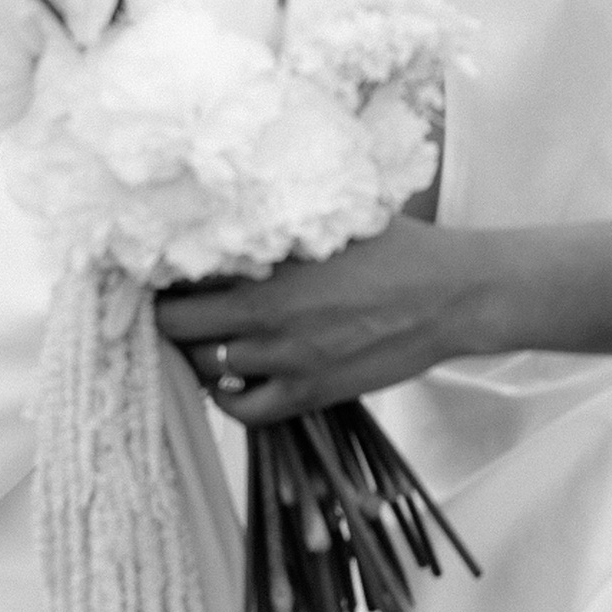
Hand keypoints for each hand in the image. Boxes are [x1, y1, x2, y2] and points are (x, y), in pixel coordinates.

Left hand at [156, 215, 490, 422]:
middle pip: (176, 326)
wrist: (451, 296)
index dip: (162, 273)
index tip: (160, 266)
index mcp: (268, 265)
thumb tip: (231, 201)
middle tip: (173, 303)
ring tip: (203, 336)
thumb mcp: (329, 218)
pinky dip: (226, 397)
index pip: (180, 275)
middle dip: (167, 314)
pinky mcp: (309, 393)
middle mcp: (268, 316)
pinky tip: (232, 377)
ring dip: (194, 352)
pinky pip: (243, 410)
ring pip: (203, 368)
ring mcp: (287, 360)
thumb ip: (278, 220)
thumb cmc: (395, 247)